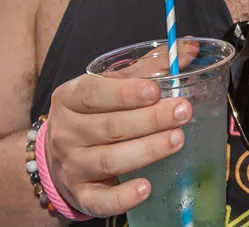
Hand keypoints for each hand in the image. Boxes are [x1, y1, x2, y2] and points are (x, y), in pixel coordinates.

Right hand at [44, 43, 200, 216]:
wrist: (57, 157)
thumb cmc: (93, 113)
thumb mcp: (109, 86)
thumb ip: (148, 67)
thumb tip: (190, 48)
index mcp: (69, 98)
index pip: (93, 93)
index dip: (124, 92)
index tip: (155, 90)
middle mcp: (67, 132)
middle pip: (109, 126)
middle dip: (149, 120)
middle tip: (183, 112)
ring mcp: (72, 166)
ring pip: (110, 160)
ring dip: (147, 150)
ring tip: (177, 139)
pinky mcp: (82, 195)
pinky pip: (101, 201)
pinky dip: (123, 197)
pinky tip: (146, 187)